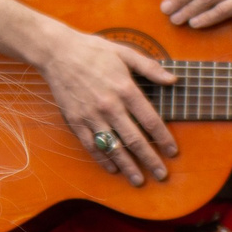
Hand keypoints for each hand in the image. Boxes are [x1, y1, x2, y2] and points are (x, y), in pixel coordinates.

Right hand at [33, 26, 177, 187]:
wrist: (57, 53)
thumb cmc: (94, 51)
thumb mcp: (125, 53)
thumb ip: (150, 68)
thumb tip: (173, 80)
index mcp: (125, 89)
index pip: (150, 120)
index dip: (164, 138)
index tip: (173, 152)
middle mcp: (110, 106)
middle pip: (134, 140)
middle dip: (150, 160)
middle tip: (161, 175)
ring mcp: (91, 116)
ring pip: (113, 147)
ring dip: (128, 167)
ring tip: (139, 180)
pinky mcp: (75, 121)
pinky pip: (91, 146)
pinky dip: (103, 159)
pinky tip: (113, 169)